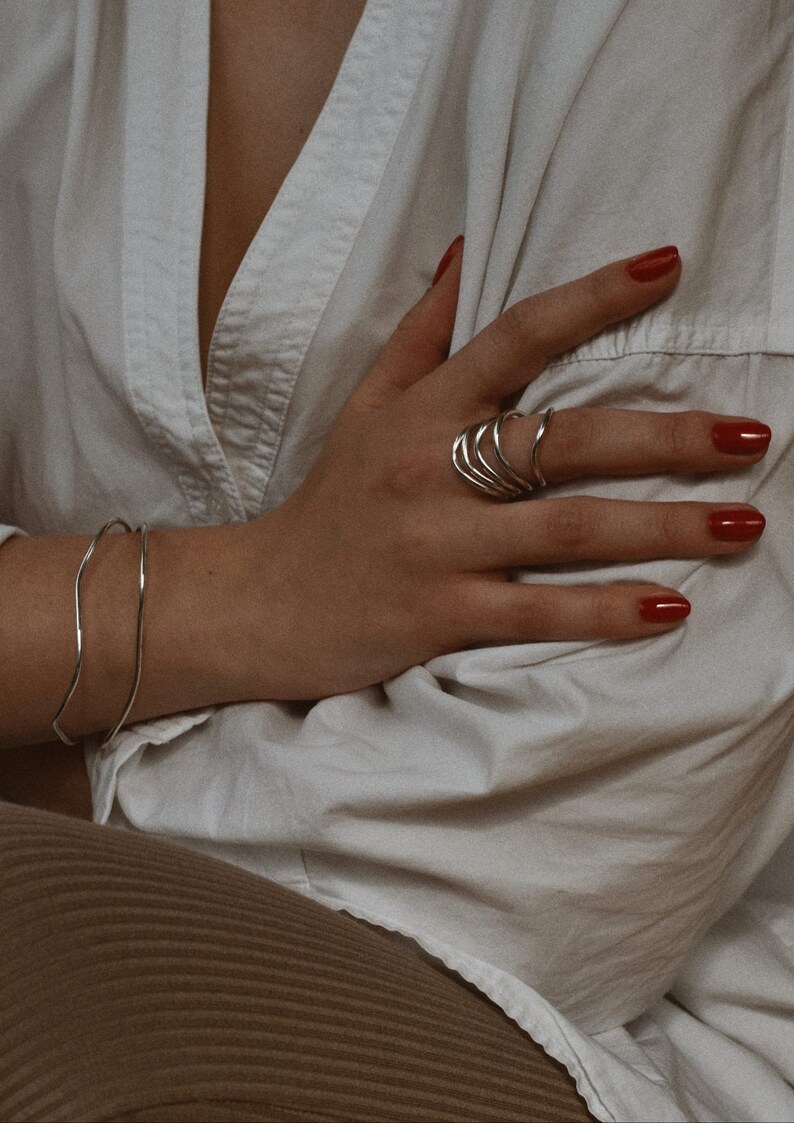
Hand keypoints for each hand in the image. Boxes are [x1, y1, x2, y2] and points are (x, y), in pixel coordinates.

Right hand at [243, 242, 768, 698]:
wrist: (259, 601)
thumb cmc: (328, 501)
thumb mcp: (365, 407)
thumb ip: (421, 332)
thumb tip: (463, 249)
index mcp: (421, 412)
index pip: (514, 337)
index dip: (592, 298)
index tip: (668, 267)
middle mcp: (430, 470)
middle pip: (563, 441)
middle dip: (664, 438)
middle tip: (750, 435)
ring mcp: (436, 545)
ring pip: (563, 529)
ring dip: (660, 527)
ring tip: (740, 523)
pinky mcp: (437, 614)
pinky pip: (534, 613)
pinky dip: (602, 612)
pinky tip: (667, 608)